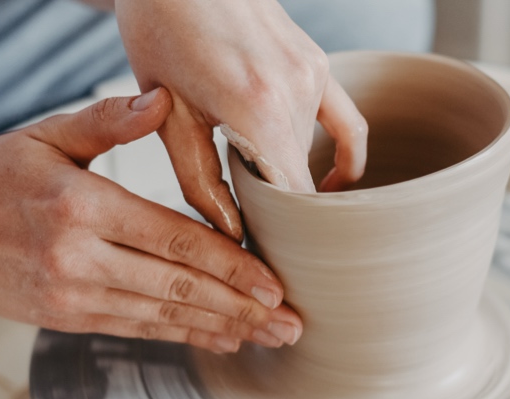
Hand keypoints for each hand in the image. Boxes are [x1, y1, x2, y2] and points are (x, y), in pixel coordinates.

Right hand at [0, 89, 301, 352]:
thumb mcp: (46, 135)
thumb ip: (107, 121)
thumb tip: (160, 101)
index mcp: (82, 207)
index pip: (173, 239)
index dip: (229, 264)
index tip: (272, 281)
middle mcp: (79, 257)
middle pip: (178, 285)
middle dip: (240, 306)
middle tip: (288, 321)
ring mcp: (71, 293)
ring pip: (162, 314)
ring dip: (220, 328)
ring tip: (266, 336)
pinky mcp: (65, 316)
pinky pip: (135, 328)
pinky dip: (181, 335)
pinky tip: (218, 339)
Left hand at [115, 0, 368, 240]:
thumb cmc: (161, 26)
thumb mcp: (167, 110)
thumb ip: (198, 179)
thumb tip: (230, 234)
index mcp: (256, 108)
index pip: (290, 198)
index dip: (280, 235)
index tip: (265, 262)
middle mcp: (296, 91)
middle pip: (301, 181)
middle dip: (279, 213)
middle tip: (253, 239)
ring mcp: (315, 75)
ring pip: (311, 155)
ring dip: (288, 177)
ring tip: (257, 194)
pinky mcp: (319, 65)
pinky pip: (348, 123)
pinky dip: (346, 157)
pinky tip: (335, 182)